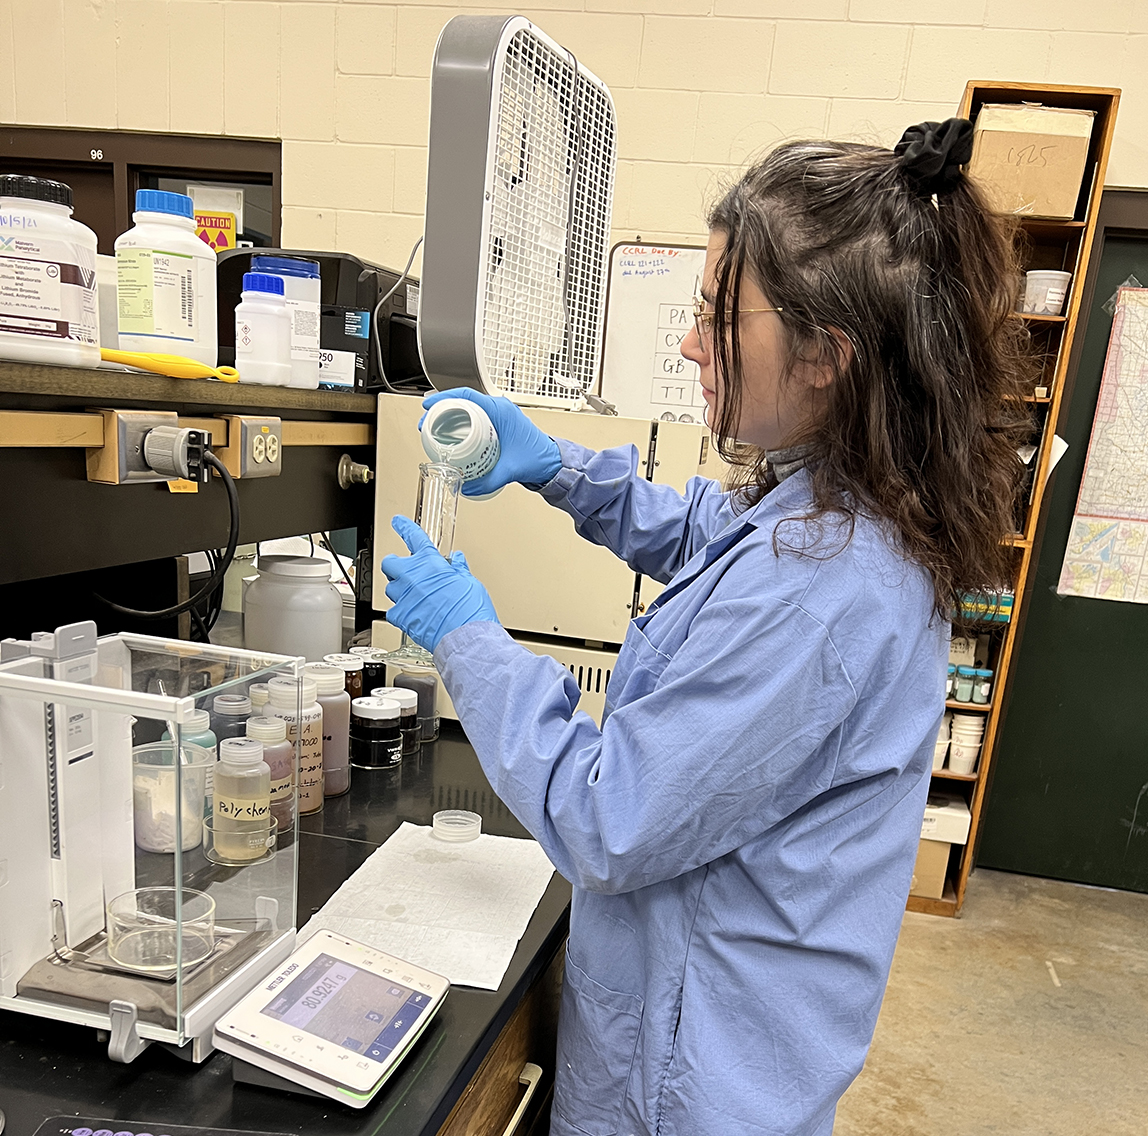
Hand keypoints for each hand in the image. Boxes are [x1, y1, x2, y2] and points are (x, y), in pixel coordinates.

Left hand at [381, 516, 498, 651]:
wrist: (465, 636)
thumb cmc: (471, 611)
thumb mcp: (470, 583)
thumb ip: (459, 570)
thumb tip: (457, 560)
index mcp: (431, 563)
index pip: (414, 538)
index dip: (404, 527)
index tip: (398, 522)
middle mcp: (413, 576)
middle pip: (390, 563)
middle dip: (395, 565)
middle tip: (404, 570)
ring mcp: (404, 596)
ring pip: (390, 587)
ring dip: (398, 589)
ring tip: (413, 597)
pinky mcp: (400, 616)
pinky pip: (392, 610)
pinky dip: (400, 612)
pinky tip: (412, 615)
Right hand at [421, 388, 561, 496]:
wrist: (551, 462)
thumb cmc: (538, 458)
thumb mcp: (510, 469)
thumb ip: (488, 480)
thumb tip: (466, 487)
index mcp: (501, 411)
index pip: (467, 396)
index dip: (444, 398)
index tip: (429, 406)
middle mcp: (499, 409)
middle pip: (463, 401)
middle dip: (441, 409)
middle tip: (427, 423)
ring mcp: (499, 416)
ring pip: (468, 409)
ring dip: (449, 416)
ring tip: (434, 429)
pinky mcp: (498, 425)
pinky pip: (475, 418)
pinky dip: (460, 423)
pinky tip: (451, 436)